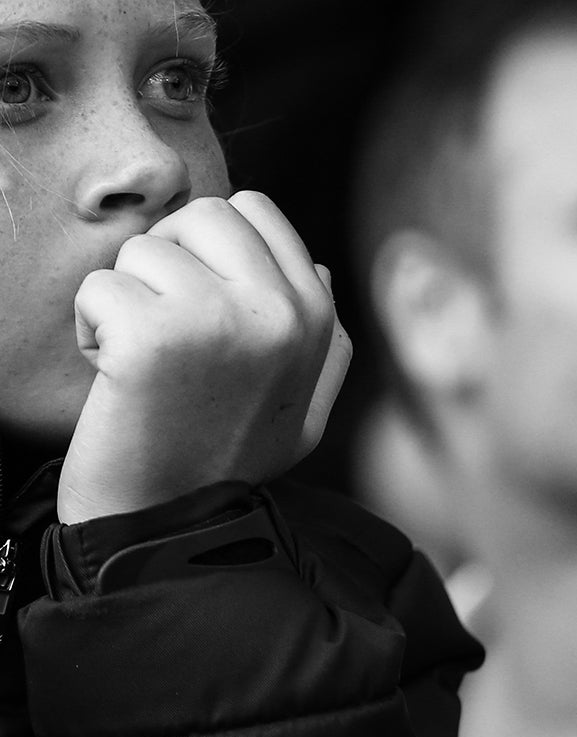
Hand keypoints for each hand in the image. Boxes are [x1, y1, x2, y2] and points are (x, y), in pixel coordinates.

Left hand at [57, 191, 352, 523]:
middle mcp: (278, 309)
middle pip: (201, 215)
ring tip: (141, 359)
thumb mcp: (306, 406)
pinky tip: (113, 376)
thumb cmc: (227, 462)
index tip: (198, 300)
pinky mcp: (152, 337)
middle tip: (164, 323)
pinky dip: (90, 328)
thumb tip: (317, 265)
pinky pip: (98, 287)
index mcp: (317, 315)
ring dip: (127, 298)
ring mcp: (217, 318)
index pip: (255, 210)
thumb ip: (326, 339)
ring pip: (143, 249)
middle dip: (169, 259)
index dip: (210, 245)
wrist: (165, 526)